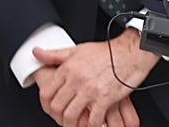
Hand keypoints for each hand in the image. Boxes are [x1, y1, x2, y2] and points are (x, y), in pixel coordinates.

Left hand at [33, 29, 156, 126]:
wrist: (131, 52)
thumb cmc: (108, 51)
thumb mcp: (77, 49)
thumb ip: (54, 55)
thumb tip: (36, 52)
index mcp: (68, 68)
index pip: (46, 92)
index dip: (46, 105)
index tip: (50, 108)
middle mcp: (77, 79)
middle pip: (57, 107)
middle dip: (58, 116)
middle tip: (63, 117)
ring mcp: (90, 90)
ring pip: (70, 116)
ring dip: (71, 124)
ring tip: (76, 123)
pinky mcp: (104, 98)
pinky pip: (91, 120)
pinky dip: (89, 125)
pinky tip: (91, 123)